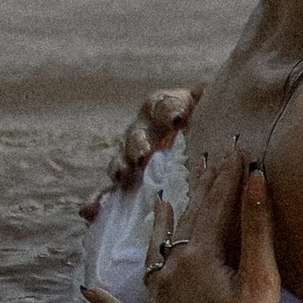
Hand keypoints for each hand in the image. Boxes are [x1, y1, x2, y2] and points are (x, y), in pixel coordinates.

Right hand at [79, 85, 199, 221]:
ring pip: (120, 162)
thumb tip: (213, 90)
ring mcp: (130, 157)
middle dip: (139, 145)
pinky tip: (89, 212)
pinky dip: (98, 202)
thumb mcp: (209, 105)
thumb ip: (209, 98)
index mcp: (162, 109)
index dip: (168, 111)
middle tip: (144, 156)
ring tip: (123, 178)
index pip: (162, 106)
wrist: (195, 140)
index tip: (179, 119)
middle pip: (136, 136)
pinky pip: (107, 193)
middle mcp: (142, 131)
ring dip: (120, 169)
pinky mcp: (125, 183)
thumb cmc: (204, 120)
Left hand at [85, 151, 294, 302]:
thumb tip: (254, 178)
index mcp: (200, 257)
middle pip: (188, 222)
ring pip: (155, 254)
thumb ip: (257, 228)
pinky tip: (88, 292)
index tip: (236, 147)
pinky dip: (107, 301)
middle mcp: (172, 272)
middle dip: (201, 191)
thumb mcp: (260, 281)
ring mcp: (157, 302)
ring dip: (159, 228)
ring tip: (159, 204)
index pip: (216, 205)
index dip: (228, 175)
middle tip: (208, 162)